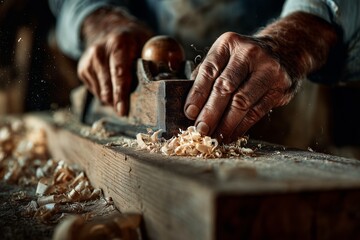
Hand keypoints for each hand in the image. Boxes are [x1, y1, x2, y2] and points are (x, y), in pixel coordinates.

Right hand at [77, 8, 152, 114]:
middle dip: (119, 104)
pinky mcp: (83, 70)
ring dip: (114, 101)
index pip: (119, 72)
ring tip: (124, 98)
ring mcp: (89, 61)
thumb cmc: (134, 41)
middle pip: (108, 88)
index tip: (124, 111)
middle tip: (130, 111)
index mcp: (118, 43)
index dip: (121, 93)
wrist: (109, 29)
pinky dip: (106, 96)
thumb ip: (161, 56)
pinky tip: (114, 89)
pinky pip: (96, 93)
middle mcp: (100, 51)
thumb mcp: (149, 42)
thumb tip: (175, 68)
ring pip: (101, 94)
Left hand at [184, 12, 338, 142]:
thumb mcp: (224, 56)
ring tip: (214, 137)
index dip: (197, 94)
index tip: (189, 113)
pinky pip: (256, 112)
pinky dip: (241, 127)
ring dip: (226, 124)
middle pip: (225, 87)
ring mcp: (268, 69)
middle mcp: (249, 53)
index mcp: (229, 43)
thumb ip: (207, 76)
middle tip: (201, 129)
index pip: (209, 71)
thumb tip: (191, 108)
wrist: (285, 50)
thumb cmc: (244, 59)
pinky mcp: (279, 88)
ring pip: (242, 103)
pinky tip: (230, 135)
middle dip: (210, 112)